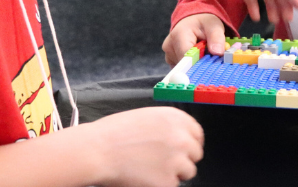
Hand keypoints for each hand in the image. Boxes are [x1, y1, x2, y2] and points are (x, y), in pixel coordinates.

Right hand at [83, 107, 203, 186]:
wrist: (99, 150)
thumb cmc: (114, 133)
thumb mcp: (146, 117)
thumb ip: (166, 126)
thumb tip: (178, 137)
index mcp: (176, 118)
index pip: (197, 133)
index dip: (191, 142)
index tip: (185, 150)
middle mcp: (181, 138)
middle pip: (195, 154)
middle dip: (183, 159)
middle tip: (164, 162)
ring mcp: (177, 161)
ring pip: (187, 171)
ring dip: (173, 172)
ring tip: (151, 169)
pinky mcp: (168, 182)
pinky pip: (172, 185)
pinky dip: (160, 184)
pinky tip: (144, 177)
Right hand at [163, 13, 224, 65]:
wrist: (193, 20)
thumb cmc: (203, 23)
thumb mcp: (214, 26)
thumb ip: (216, 38)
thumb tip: (218, 52)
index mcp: (179, 35)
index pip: (188, 58)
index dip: (200, 65)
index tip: (211, 67)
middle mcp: (169, 45)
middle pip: (185, 66)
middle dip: (199, 65)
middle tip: (209, 58)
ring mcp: (168, 54)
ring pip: (183, 68)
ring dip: (195, 65)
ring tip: (202, 54)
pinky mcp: (169, 59)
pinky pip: (181, 68)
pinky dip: (190, 66)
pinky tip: (195, 57)